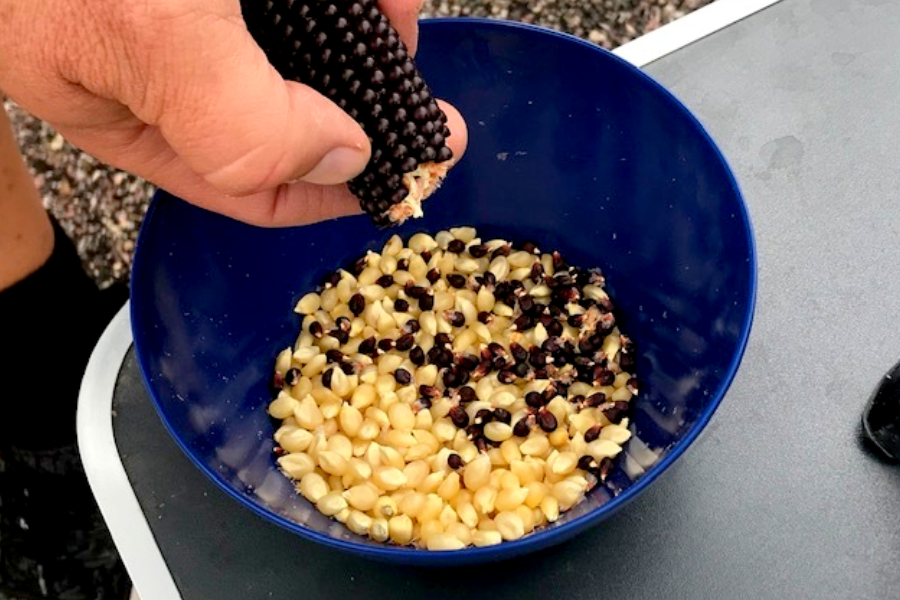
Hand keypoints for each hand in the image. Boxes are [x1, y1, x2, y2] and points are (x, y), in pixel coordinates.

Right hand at [0, 0, 466, 225]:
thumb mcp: (154, 43)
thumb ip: (244, 127)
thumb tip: (343, 161)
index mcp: (137, 116)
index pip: (247, 186)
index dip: (332, 190)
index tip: (409, 171)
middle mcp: (167, 65)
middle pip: (288, 109)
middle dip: (361, 95)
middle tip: (415, 77)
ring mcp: (196, 10)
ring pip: (304, 39)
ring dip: (364, 26)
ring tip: (399, 6)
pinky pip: (303, 0)